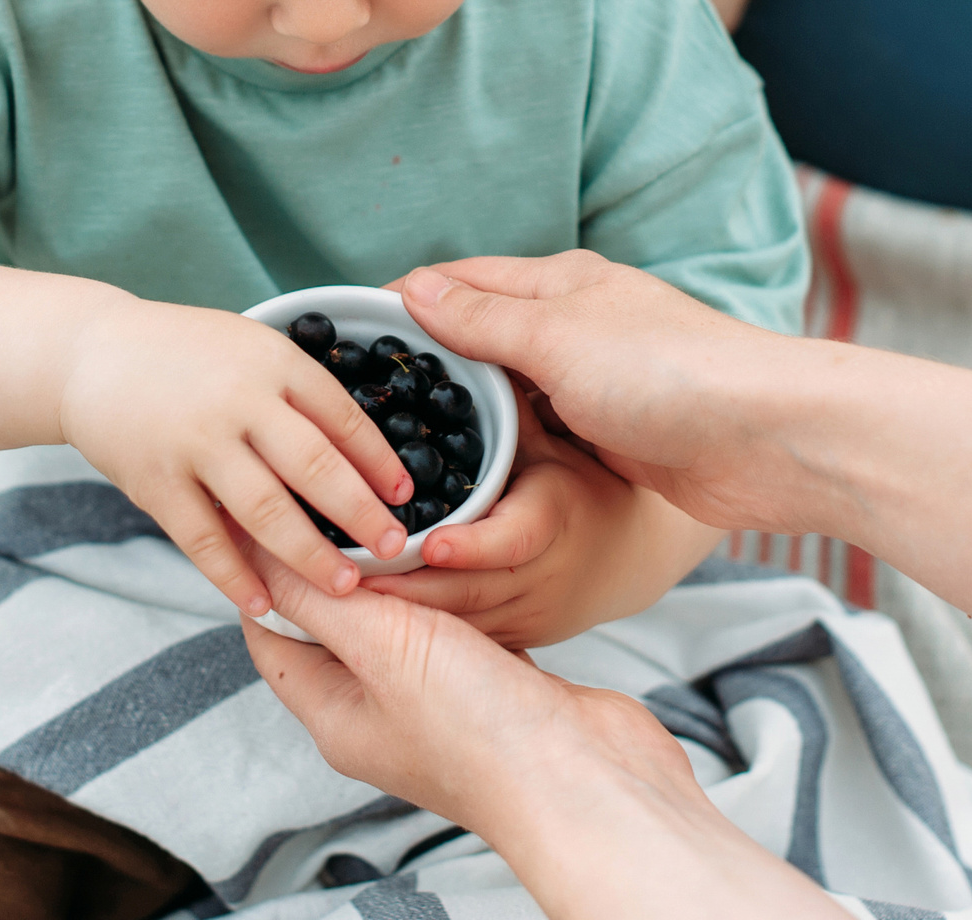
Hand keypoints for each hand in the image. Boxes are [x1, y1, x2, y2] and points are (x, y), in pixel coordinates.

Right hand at [60, 300, 415, 616]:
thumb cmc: (186, 353)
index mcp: (273, 360)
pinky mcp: (156, 483)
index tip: (408, 497)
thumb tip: (365, 454)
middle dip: (361, 515)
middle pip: (316, 466)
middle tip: (394, 551)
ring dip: (311, 555)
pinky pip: (206, 541)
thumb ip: (299, 392)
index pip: (343, 416)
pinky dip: (237, 578)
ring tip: (345, 587)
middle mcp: (239, 401)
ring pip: (266, 512)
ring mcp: (195, 444)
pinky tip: (265, 604)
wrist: (90, 352)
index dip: (381, 461)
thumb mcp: (251, 346)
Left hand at [240, 548, 698, 839]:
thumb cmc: (479, 728)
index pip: (275, 635)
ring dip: (395, 574)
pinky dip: (450, 591)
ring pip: (398, 622)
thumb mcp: (382, 648)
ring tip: (391, 513)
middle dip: (332, 565)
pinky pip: (453, 627)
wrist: (585, 776)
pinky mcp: (488, 687)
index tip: (268, 512)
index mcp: (336, 714)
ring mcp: (436, 703)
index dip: (266, 574)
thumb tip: (259, 558)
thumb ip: (321, 599)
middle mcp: (379, 713)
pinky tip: (459, 553)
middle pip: (335, 625)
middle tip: (333, 499)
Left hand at [360, 407, 715, 648]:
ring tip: (328, 602)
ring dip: (396, 619)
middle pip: (463, 595)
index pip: (512, 537)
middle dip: (397, 590)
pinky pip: (459, 642)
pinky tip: (356, 628)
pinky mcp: (516, 641)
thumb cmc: (593, 471)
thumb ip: (505, 395)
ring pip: (456, 629)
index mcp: (554, 517)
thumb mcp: (554, 430)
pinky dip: (414, 636)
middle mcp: (543, 577)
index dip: (467, 545)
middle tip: (333, 575)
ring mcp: (530, 617)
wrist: (643, 546)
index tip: (421, 544)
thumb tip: (441, 328)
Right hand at [398, 253, 832, 536]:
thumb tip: (413, 287)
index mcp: (560, 284)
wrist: (767, 441)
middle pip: (479, 342)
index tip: (346, 336)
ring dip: (463, 417)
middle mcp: (574, 329)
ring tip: (397, 451)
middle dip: (425, 366)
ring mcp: (593, 386)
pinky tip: (468, 480)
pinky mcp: (611, 439)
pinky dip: (504, 455)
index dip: (403, 303)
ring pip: (506, 397)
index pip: (459, 282)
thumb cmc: (671, 373)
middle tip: (360, 406)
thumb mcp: (558, 336)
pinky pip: (539, 442)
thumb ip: (483, 318)